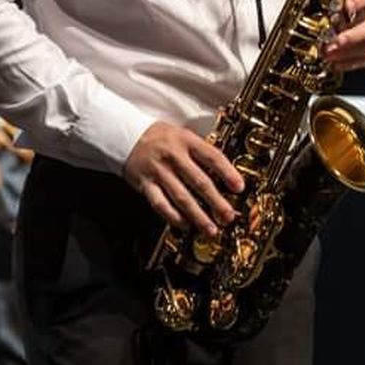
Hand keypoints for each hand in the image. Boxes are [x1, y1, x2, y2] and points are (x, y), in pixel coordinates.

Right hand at [123, 121, 244, 237]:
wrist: (126, 136)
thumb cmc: (160, 137)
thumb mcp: (183, 135)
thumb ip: (201, 151)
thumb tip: (225, 172)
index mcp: (186, 141)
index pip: (212, 157)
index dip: (228, 173)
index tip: (239, 188)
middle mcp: (173, 156)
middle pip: (199, 182)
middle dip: (216, 202)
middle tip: (228, 216)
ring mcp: (158, 172)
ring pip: (181, 197)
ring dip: (198, 216)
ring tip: (210, 229)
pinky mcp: (145, 185)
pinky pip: (160, 204)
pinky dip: (173, 217)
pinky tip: (185, 225)